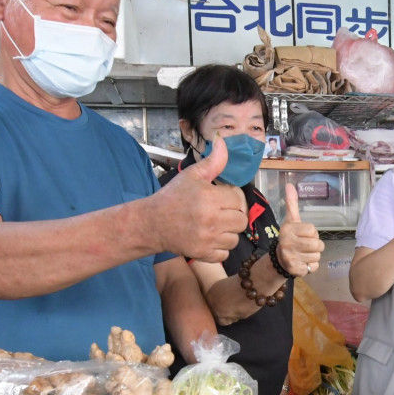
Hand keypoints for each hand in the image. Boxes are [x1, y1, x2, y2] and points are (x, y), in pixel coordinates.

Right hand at [153, 133, 247, 262]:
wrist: (152, 223)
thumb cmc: (173, 197)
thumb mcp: (192, 176)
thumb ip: (213, 161)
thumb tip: (224, 140)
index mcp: (210, 198)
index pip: (237, 199)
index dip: (229, 198)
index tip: (217, 199)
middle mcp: (211, 219)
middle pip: (241, 220)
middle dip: (232, 215)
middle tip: (217, 213)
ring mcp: (208, 239)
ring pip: (235, 238)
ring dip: (227, 232)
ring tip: (213, 226)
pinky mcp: (203, 254)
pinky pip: (225, 253)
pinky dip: (219, 248)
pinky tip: (209, 238)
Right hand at [276, 183, 324, 276]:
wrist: (279, 259)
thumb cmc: (290, 237)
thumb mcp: (291, 220)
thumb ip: (292, 203)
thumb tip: (290, 185)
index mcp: (288, 230)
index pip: (313, 230)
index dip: (312, 233)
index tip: (303, 235)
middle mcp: (288, 244)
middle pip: (318, 244)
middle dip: (315, 245)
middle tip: (305, 245)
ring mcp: (291, 258)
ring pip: (317, 256)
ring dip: (314, 256)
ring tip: (303, 254)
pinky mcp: (296, 270)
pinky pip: (315, 267)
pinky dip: (312, 266)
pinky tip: (303, 262)